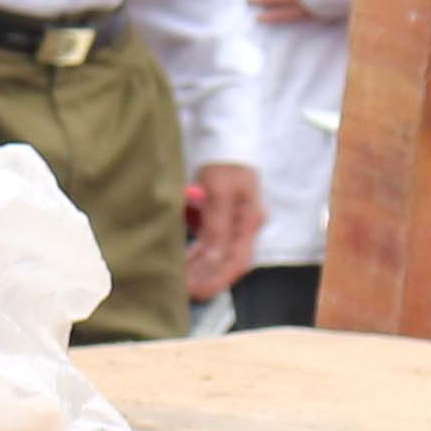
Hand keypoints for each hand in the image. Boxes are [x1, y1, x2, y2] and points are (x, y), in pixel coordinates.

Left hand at [184, 163, 266, 301]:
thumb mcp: (218, 191)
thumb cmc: (223, 163)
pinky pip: (212, 244)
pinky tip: (185, 263)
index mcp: (249, 219)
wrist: (224, 139)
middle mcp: (246, 226)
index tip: (198, 290)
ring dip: (200, 269)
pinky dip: (198, 255)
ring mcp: (235, 223)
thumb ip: (217, 226)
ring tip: (180, 281)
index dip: (219, 279)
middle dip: (208, 279)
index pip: (238, 260)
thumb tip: (214, 258)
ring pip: (219, 256)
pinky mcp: (223, 219)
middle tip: (184, 291)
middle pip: (229, 263)